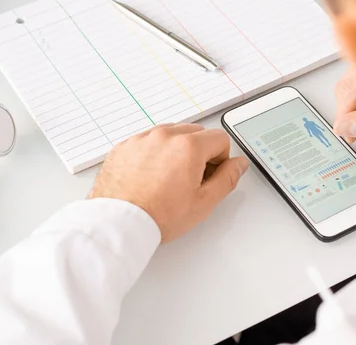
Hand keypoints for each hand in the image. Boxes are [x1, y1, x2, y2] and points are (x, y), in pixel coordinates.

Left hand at [89, 124, 248, 242]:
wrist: (117, 222)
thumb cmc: (158, 215)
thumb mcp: (204, 202)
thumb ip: (227, 178)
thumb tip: (238, 164)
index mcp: (188, 146)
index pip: (219, 138)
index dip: (221, 159)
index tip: (211, 174)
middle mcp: (164, 135)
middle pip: (195, 132)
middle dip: (199, 151)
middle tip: (191, 179)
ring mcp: (141, 138)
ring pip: (170, 133)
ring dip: (176, 149)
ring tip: (169, 179)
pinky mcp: (124, 146)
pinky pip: (147, 141)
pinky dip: (153, 152)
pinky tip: (150, 176)